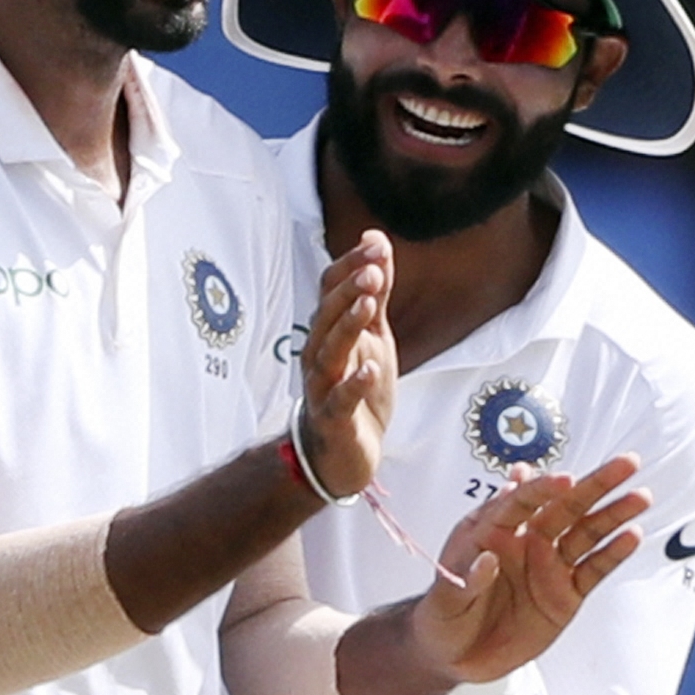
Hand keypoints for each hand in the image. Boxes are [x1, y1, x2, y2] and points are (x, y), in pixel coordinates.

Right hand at [298, 230, 395, 496]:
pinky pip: (339, 400)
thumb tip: (376, 241)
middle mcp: (318, 354)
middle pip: (326, 316)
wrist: (344, 453)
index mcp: (327, 331)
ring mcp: (322, 387)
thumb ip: (375, 292)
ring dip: (347, 328)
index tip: (376, 247)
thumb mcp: (374, 336)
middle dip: (348, 292)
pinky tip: (369, 370)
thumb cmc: (355, 387)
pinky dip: (353, 385)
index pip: (329, 289)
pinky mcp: (333, 419)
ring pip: (328, 353)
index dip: (351, 267)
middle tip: (373, 271)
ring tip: (368, 306)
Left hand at [415, 455, 650, 684]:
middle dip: (595, 484)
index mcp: (491, 530)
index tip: (566, 480)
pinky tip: (632, 536)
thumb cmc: (442, 617)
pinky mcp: (565, 594)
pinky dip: (613, 554)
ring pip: (587, 533)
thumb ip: (465, 579)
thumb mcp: (444, 600)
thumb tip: (487, 559)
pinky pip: (593, 569)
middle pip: (565, 505)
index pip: (520, 501)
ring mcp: (548, 565)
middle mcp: (526, 540)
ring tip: (641, 497)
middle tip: (627, 462)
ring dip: (614, 514)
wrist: (455, 654)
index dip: (542, 489)